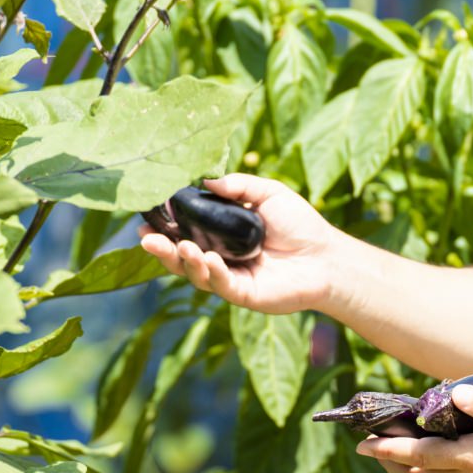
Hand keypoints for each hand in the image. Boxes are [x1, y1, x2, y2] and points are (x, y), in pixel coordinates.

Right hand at [139, 174, 344, 313]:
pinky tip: (208, 258)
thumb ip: (238, 186)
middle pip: (182, 256)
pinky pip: (219, 284)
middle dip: (162, 248)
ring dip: (183, 260)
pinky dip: (210, 272)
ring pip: (195, 273)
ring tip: (179, 246)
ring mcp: (230, 277)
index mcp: (224, 234)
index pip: (188, 231)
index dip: (166, 226)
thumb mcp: (269, 194)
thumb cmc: (301, 224)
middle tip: (145, 237)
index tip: (146, 218)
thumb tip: (205, 178)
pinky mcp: (242, 294)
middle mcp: (222, 257)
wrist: (327, 256)